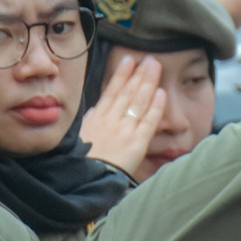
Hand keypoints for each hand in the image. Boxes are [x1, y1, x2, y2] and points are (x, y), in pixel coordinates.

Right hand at [81, 55, 166, 174]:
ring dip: (148, 83)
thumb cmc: (81, 164)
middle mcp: (111, 121)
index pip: (111, 91)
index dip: (121, 74)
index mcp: (97, 119)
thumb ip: (90, 122)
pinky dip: (155, 107)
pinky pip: (148, 122)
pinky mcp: (136, 144)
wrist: (84, 182)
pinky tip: (162, 93)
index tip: (129, 60)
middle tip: (149, 59)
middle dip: (139, 74)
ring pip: (138, 102)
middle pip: (128, 92)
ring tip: (156, 67)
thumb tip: (95, 111)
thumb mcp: (79, 138)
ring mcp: (125, 131)